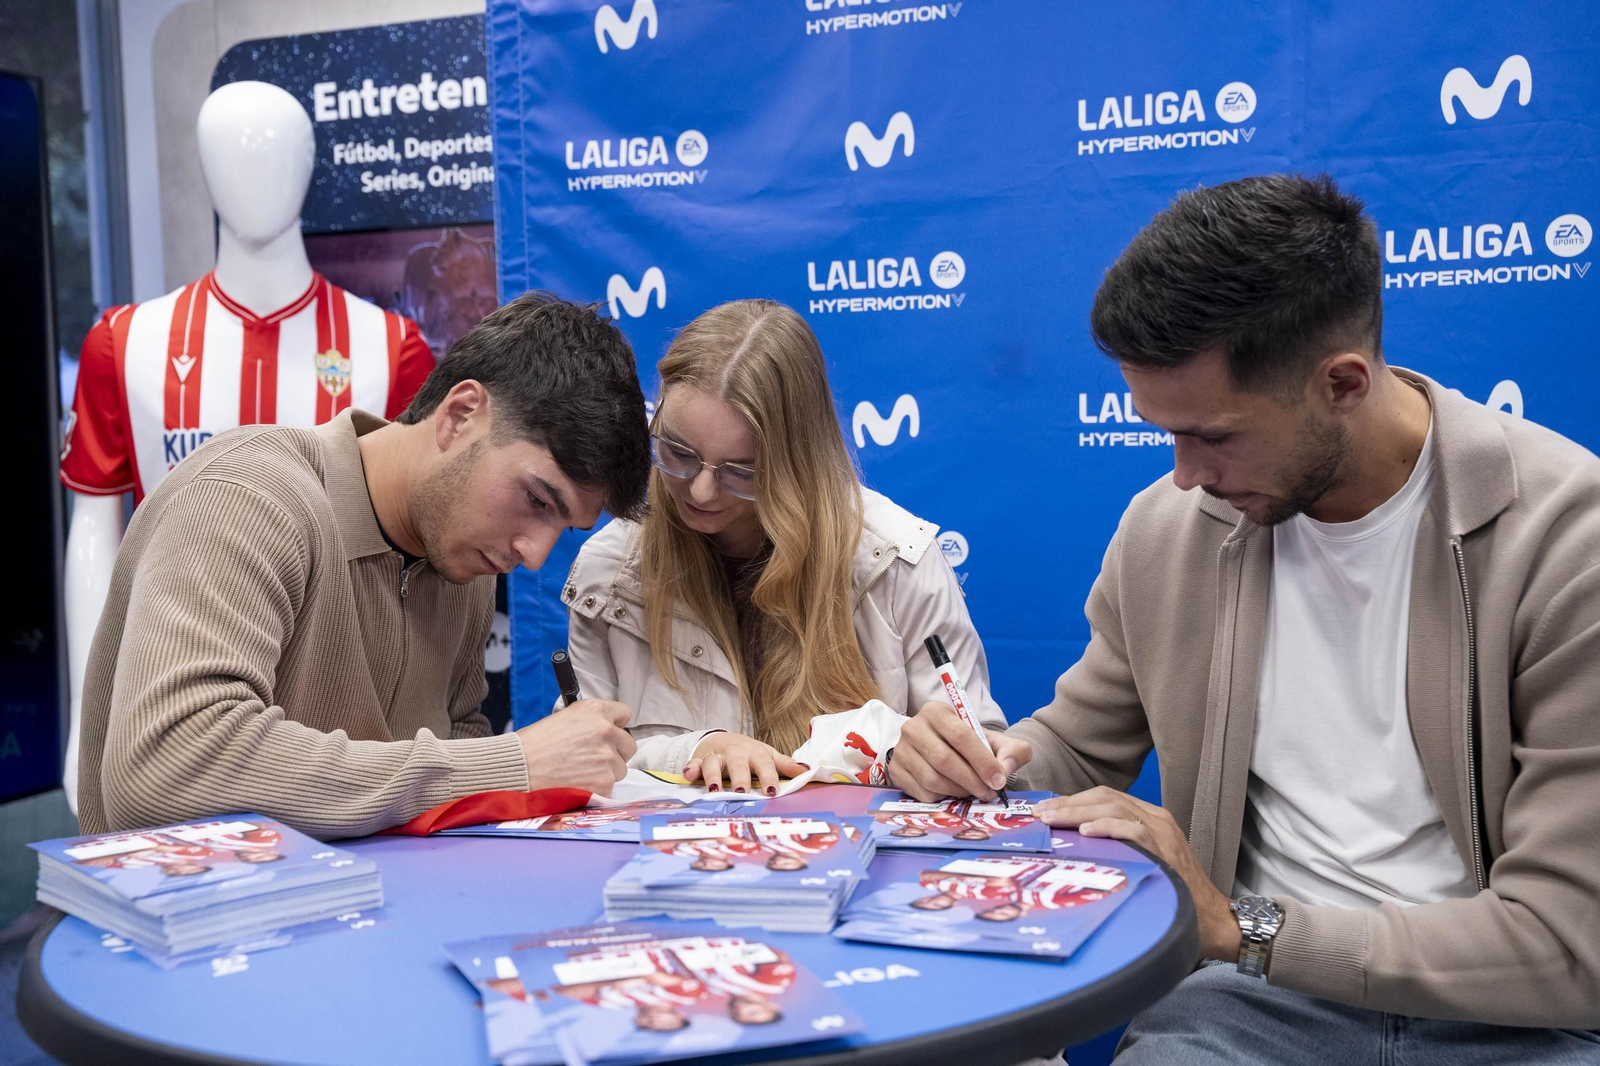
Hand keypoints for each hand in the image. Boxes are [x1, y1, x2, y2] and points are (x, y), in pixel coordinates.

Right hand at [515, 699, 635, 796]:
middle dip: (615, 751)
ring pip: (620, 768)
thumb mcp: (563, 718)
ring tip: (579, 772)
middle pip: (628, 744)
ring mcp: (607, 758)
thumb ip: (589, 722)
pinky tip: (577, 784)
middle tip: (593, 758)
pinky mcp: (604, 782)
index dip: (615, 725)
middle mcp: (606, 731)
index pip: (624, 714)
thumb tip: (603, 729)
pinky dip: (597, 788)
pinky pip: (609, 787)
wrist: (518, 769)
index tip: (609, 733)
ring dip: (605, 772)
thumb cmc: (533, 744)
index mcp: (595, 710)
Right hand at [684, 732, 807, 796]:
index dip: (769, 777)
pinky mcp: (701, 760)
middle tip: (742, 792)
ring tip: (713, 790)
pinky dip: (691, 768)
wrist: (724, 739)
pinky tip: (688, 775)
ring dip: (713, 776)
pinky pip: (694, 764)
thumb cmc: (750, 753)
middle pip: (738, 765)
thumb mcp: (769, 756)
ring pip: (713, 764)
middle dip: (740, 778)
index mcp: (756, 754)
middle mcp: (736, 754)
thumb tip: (808, 771)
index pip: (764, 765)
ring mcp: (718, 757)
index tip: (772, 790)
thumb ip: (786, 766)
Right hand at [888, 701, 1032, 802]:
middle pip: (943, 759)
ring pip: (932, 779)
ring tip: (972, 793)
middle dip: (971, 780)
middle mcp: (913, 727)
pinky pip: (921, 792)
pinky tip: (952, 793)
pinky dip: (942, 798)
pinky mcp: (895, 771)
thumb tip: (1004, 769)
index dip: (981, 760)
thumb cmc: (969, 746)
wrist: (945, 749)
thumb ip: (1012, 751)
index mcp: (936, 711)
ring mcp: (900, 750)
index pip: (960, 736)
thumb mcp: (995, 742)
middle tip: (987, 793)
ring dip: (957, 791)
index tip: (998, 780)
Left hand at [1034, 786, 1239, 962]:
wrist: (1212, 919)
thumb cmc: (1173, 895)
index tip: (1047, 811)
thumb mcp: (1144, 861)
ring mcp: (1162, 833)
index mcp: (1151, 818)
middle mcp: (1156, 819)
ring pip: (1113, 808)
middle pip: (1105, 798)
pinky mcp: (1165, 851)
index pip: (1106, 798)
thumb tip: (1077, 847)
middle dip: (1068, 803)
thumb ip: (1118, 848)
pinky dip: (1106, 827)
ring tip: (1053, 820)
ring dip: (1077, 812)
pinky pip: (1132, 830)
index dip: (1073, 801)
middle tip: (1041, 815)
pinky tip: (1085, 832)